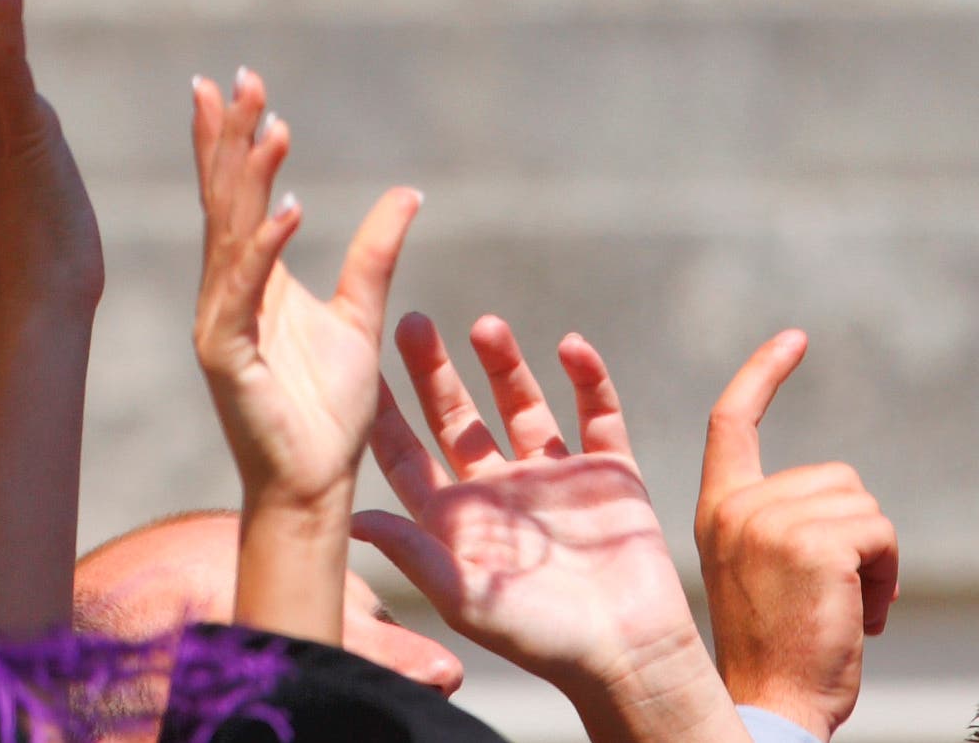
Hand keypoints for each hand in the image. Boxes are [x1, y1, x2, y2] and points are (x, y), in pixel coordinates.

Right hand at [192, 68, 419, 644]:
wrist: (311, 486)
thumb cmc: (328, 412)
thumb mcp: (360, 315)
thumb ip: (374, 252)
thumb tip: (408, 191)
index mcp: (252, 279)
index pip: (238, 195)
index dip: (237, 140)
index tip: (238, 83)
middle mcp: (227, 291)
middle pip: (226, 199)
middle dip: (233, 137)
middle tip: (240, 77)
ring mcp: (221, 320)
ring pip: (232, 231)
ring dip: (250, 175)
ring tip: (272, 122)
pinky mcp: (227, 354)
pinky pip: (246, 289)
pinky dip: (266, 246)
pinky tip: (287, 206)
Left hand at [353, 317, 705, 702]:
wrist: (629, 655)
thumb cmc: (540, 638)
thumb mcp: (466, 596)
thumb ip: (413, 553)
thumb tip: (349, 518)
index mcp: (459, 518)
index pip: (407, 455)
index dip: (384, 413)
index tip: (357, 366)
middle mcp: (500, 489)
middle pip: (458, 417)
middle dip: (434, 372)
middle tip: (413, 323)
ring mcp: (555, 477)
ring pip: (522, 405)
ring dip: (505, 365)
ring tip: (486, 327)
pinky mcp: (610, 473)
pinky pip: (598, 414)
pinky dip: (588, 378)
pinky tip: (570, 346)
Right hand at [694, 332, 898, 740]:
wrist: (770, 705)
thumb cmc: (776, 652)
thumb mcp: (760, 571)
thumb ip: (779, 521)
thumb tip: (842, 496)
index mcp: (717, 508)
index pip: (732, 422)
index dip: (764, 373)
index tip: (793, 340)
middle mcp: (737, 505)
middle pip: (835, 477)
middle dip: (855, 535)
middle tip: (833, 597)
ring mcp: (771, 520)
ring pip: (864, 505)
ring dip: (874, 559)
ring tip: (845, 608)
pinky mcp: (814, 542)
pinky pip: (881, 532)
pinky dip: (887, 574)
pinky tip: (862, 614)